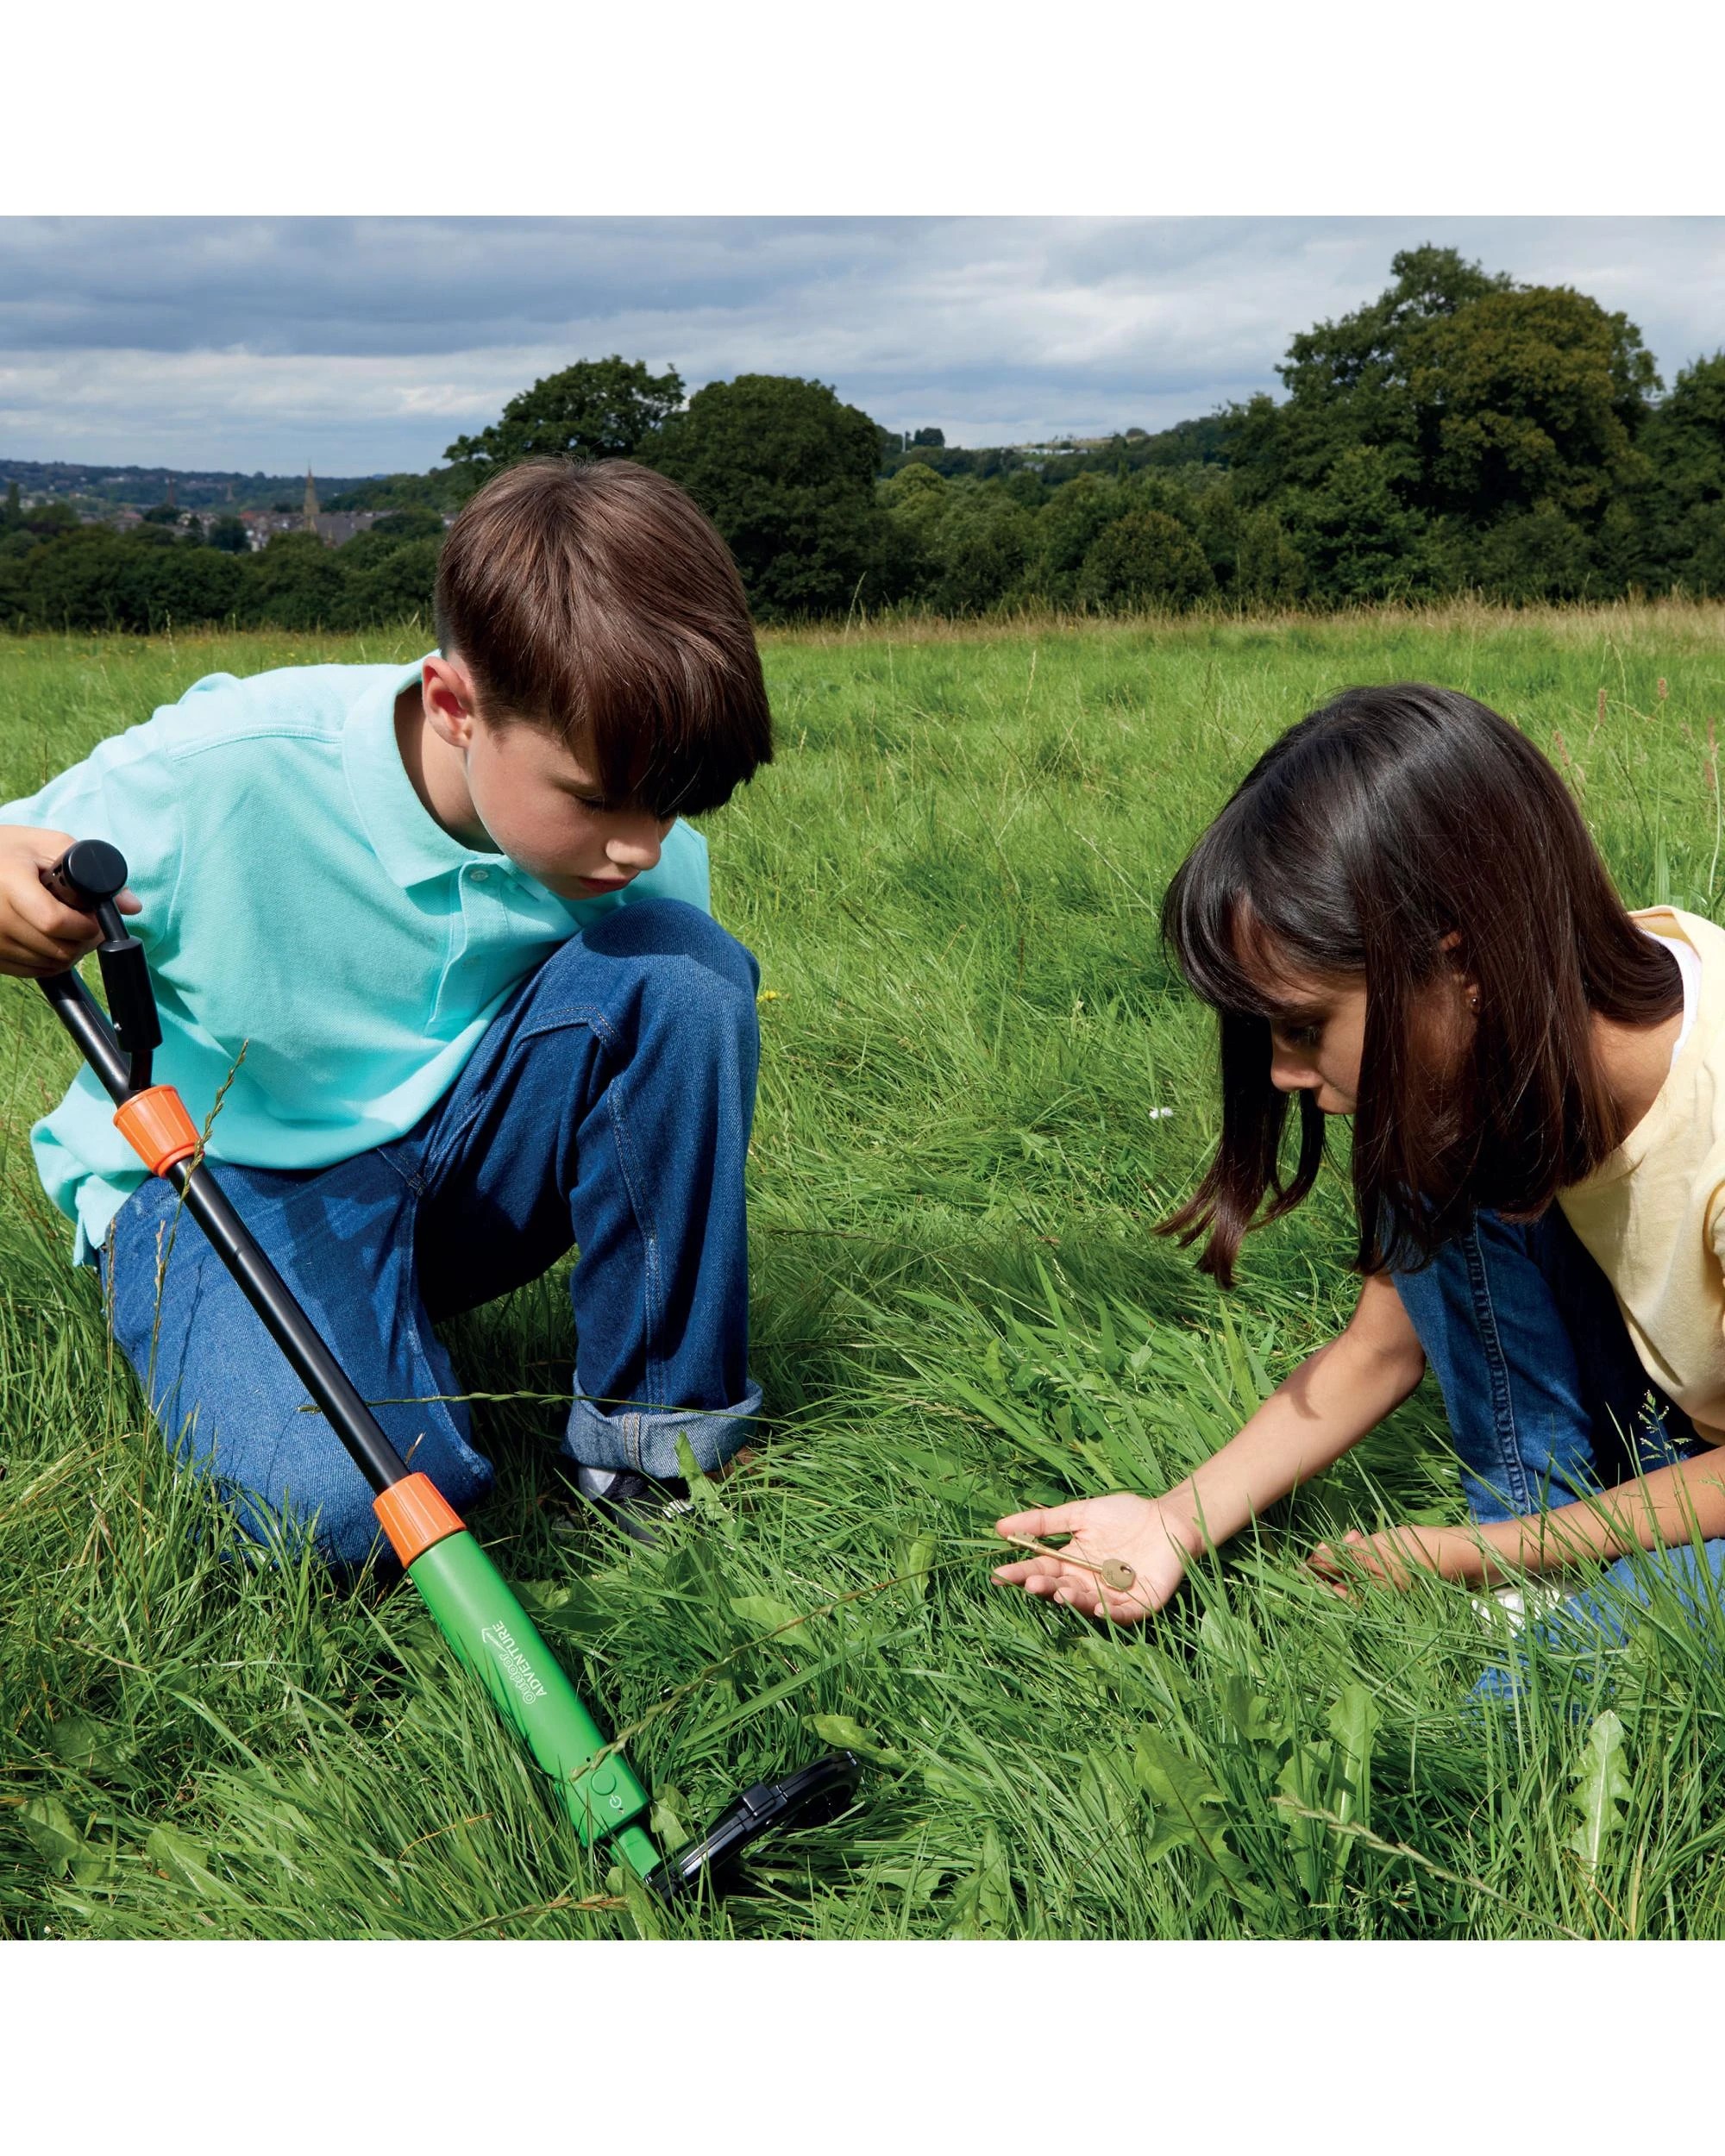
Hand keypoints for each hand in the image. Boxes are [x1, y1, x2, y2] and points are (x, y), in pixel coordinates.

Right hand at [0, 825, 138, 977]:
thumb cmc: (10, 851)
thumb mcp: (48, 846)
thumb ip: (92, 872)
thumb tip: (132, 906)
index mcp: (9, 884)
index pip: (55, 922)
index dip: (85, 925)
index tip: (93, 916)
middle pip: (58, 950)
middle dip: (85, 940)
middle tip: (88, 923)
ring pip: (50, 964)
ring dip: (71, 951)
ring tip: (69, 927)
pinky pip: (33, 972)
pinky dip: (51, 960)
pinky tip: (51, 938)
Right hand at [991, 1492, 1196, 1624]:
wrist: (1168, 1518)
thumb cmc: (1124, 1515)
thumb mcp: (1079, 1514)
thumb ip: (1044, 1522)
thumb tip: (999, 1527)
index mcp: (1072, 1563)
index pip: (1041, 1571)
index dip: (1020, 1573)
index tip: (998, 1574)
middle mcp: (1088, 1584)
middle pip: (1060, 1589)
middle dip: (1043, 1588)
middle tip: (1027, 1583)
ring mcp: (1113, 1596)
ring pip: (1086, 1603)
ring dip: (1072, 1600)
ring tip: (1058, 1592)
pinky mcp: (1140, 1604)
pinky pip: (1122, 1613)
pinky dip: (1110, 1613)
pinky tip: (1096, 1606)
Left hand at [1307, 1523, 1481, 1594]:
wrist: (1451, 1554)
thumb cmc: (1410, 1556)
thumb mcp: (1369, 1554)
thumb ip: (1337, 1560)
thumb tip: (1307, 1564)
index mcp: (1362, 1602)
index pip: (1324, 1592)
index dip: (1313, 1571)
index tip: (1310, 1553)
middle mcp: (1368, 1600)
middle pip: (1334, 1581)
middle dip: (1329, 1556)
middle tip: (1334, 1539)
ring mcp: (1378, 1589)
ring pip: (1348, 1570)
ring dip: (1344, 1551)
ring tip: (1354, 1533)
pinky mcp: (1387, 1578)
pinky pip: (1363, 1568)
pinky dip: (1358, 1552)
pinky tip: (1361, 1537)